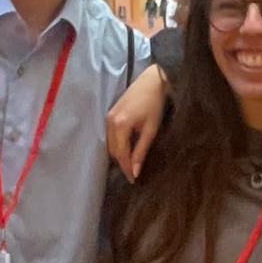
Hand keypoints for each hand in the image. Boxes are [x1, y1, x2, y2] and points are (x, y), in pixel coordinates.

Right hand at [106, 66, 166, 180]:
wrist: (149, 82)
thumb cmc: (154, 105)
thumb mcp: (150, 130)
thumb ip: (141, 151)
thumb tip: (135, 172)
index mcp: (120, 126)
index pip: (121, 155)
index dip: (127, 169)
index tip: (133, 180)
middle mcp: (110, 123)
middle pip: (113, 151)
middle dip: (122, 163)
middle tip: (133, 174)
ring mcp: (107, 118)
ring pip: (110, 144)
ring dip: (119, 155)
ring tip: (130, 163)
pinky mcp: (109, 115)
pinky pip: (109, 136)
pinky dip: (116, 145)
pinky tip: (126, 148)